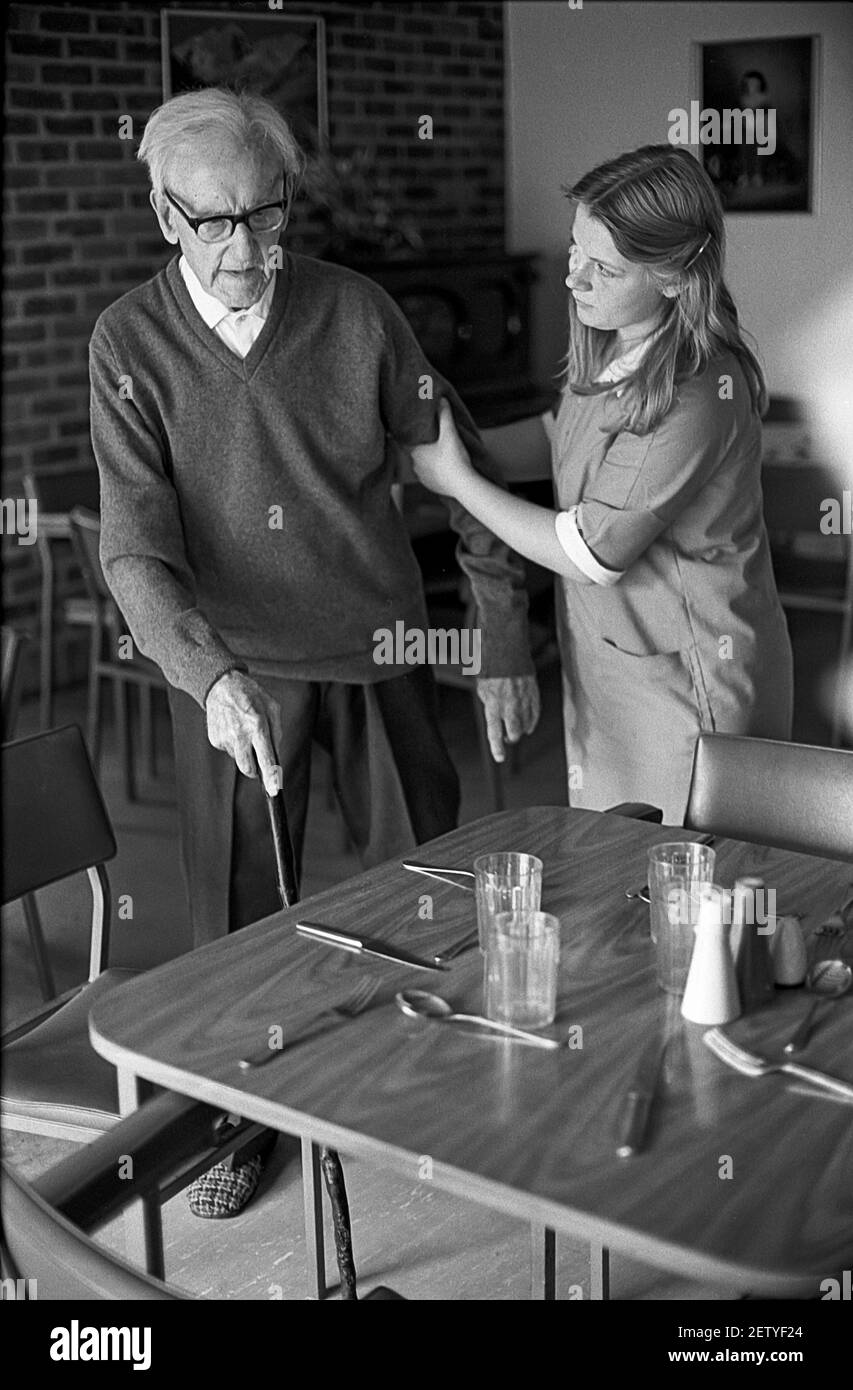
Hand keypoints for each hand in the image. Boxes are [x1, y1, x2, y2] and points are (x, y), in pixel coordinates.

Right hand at [205, 670, 283, 795]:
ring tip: (243, 730)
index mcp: (257, 725)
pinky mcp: (215, 739)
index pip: (266, 758)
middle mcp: (239, 734)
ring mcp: (225, 738)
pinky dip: (233, 744)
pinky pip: (229, 750)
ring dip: (244, 752)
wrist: (221, 685)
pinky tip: (233, 727)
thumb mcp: (272, 708)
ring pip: (239, 759)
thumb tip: (276, 757)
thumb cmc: (252, 696)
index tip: (274, 791)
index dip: (271, 777)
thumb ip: (277, 733)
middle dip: (255, 770)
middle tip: (258, 758)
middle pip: (248, 769)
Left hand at [410, 397, 473, 499]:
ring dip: (428, 459)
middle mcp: (415, 465)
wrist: (463, 485)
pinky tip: (442, 466)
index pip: (405, 440)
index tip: (411, 428)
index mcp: (415, 452)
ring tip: (437, 452)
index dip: (409, 434)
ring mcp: (422, 478)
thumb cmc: (455, 458)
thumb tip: (441, 399)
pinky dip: (434, 471)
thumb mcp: (450, 433)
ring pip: (422, 465)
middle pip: (415, 452)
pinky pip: (430, 476)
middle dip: (421, 445)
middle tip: (429, 438)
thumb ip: (445, 415)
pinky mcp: (431, 486)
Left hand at [476, 675, 540, 762]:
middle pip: (514, 733)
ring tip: (515, 729)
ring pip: (525, 726)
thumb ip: (489, 705)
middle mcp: (510, 706)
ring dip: (520, 731)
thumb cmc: (492, 670)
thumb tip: (493, 716)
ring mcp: (524, 702)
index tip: (500, 757)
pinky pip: (535, 715)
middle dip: (510, 739)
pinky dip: (531, 723)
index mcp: (494, 705)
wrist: (508, 653)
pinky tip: (528, 725)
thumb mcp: (482, 689)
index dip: (497, 748)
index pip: (495, 733)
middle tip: (507, 738)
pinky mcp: (534, 696)